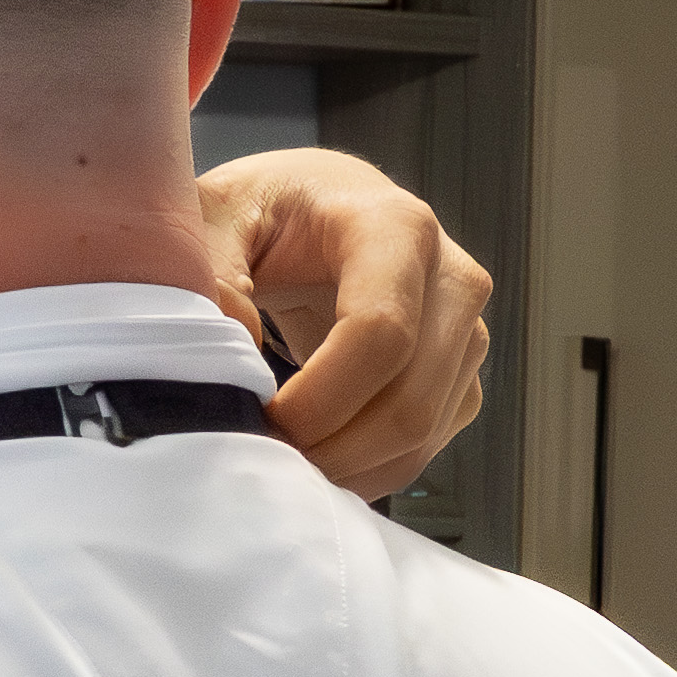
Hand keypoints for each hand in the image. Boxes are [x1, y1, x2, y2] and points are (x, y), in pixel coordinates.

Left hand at [194, 148, 493, 501]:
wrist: (319, 207)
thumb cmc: (269, 209)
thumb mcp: (215, 213)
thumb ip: (209, 272)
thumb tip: (238, 345)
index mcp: (395, 226)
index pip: (380, 333)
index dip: (320, 399)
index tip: (263, 419)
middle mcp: (451, 277)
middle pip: (409, 401)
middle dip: (331, 448)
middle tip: (265, 455)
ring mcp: (466, 329)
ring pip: (421, 433)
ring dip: (348, 467)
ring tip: (283, 458)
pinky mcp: (461, 373)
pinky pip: (426, 446)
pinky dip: (368, 469)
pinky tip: (317, 454)